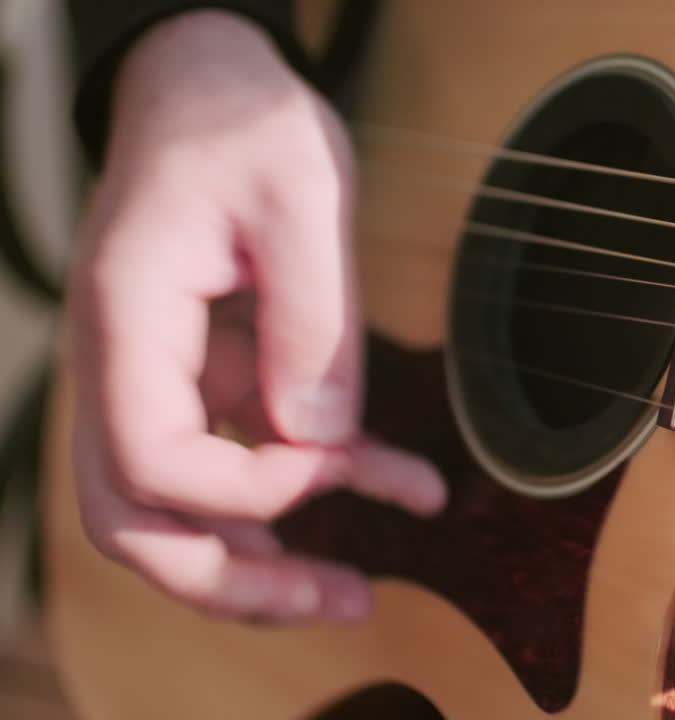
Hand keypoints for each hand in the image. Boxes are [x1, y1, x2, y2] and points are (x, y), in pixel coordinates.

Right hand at [67, 10, 445, 624]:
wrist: (210, 89)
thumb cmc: (242, 121)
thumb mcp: (301, 193)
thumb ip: (312, 318)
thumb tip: (322, 441)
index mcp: (128, 319)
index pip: (152, 461)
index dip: (250, 490)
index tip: (337, 462)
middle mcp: (126, 365)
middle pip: (140, 522)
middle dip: (237, 580)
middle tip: (339, 600)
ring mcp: (163, 378)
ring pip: (183, 513)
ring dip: (267, 560)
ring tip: (360, 589)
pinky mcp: (210, 377)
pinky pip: (248, 457)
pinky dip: (317, 485)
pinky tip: (400, 484)